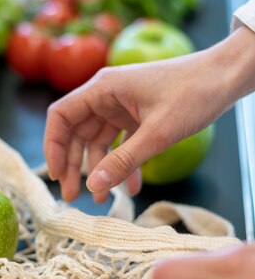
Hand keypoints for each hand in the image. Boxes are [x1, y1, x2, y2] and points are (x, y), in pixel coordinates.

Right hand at [44, 39, 235, 202]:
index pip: (61, 116)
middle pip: (77, 132)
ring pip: (98, 141)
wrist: (225, 77)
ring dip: (99, 170)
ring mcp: (122, 106)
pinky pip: (121, 143)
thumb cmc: (193, 94)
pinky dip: (123, 164)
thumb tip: (93, 187)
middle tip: (73, 196)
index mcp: (103, 88)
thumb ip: (123, 161)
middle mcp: (107, 96)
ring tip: (101, 200)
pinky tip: (130, 188)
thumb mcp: (157, 133)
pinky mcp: (137, 116)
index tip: (56, 175)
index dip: (54, 146)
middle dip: (75, 165)